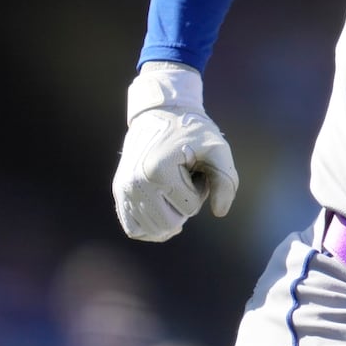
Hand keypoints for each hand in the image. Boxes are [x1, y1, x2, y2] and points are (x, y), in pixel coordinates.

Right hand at [112, 61, 238, 241]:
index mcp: (158, 171)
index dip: (201, 189)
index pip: (189, 208)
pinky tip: (164, 210)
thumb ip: (226, 181)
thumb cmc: (193, 132)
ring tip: (173, 185)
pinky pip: (134, 230)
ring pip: (154, 231)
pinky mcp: (119, 194)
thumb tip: (220, 212)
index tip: (194, 166)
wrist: (162, 114)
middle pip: (170, 224)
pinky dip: (151, 227)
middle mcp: (134, 183)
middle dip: (186, 205)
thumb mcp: (218, 149)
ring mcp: (123, 190)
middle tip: (186, 178)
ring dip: (171, 212)